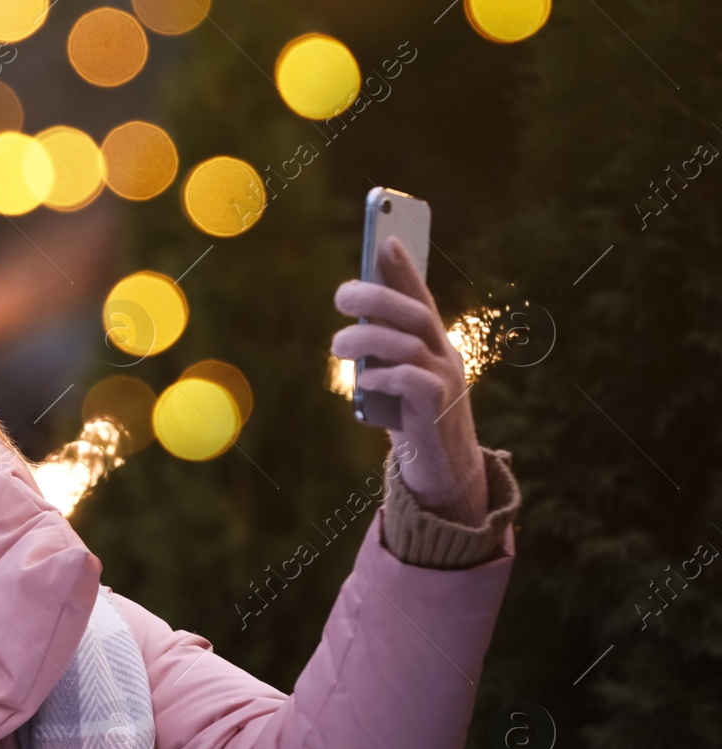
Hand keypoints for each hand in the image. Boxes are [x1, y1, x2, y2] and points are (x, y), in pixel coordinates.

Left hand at [331, 235, 487, 525]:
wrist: (443, 471)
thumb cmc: (412, 419)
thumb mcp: (396, 379)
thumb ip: (382, 355)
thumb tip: (350, 332)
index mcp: (433, 343)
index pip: (420, 298)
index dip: (405, 270)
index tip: (385, 242)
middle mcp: (444, 355)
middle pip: (413, 313)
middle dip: (377, 298)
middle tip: (341, 297)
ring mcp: (446, 380)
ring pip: (409, 344)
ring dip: (368, 340)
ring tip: (338, 347)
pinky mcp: (439, 409)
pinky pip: (414, 382)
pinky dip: (386, 377)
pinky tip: (366, 382)